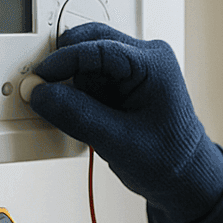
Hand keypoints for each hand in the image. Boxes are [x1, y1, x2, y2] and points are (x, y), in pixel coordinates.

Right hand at [29, 22, 222, 222]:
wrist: (184, 178)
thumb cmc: (168, 160)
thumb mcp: (118, 141)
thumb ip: (77, 116)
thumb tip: (40, 94)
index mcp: (153, 63)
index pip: (98, 47)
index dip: (62, 62)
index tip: (38, 79)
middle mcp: (145, 58)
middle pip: (89, 44)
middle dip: (68, 72)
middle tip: (52, 97)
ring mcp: (135, 69)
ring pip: (87, 63)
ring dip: (76, 88)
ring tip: (93, 122)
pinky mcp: (124, 83)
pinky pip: (91, 79)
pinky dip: (81, 97)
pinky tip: (93, 120)